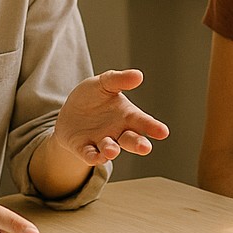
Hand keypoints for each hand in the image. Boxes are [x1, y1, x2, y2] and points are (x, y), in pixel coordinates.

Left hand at [53, 69, 169, 165]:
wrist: (69, 112)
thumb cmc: (92, 97)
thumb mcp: (104, 83)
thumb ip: (119, 80)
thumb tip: (138, 75)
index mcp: (127, 116)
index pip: (142, 121)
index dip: (153, 127)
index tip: (163, 132)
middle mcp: (118, 132)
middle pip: (131, 140)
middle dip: (138, 144)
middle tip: (145, 148)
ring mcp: (101, 142)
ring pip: (110, 150)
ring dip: (112, 150)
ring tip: (112, 150)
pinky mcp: (84, 149)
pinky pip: (90, 155)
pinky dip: (93, 157)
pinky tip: (96, 157)